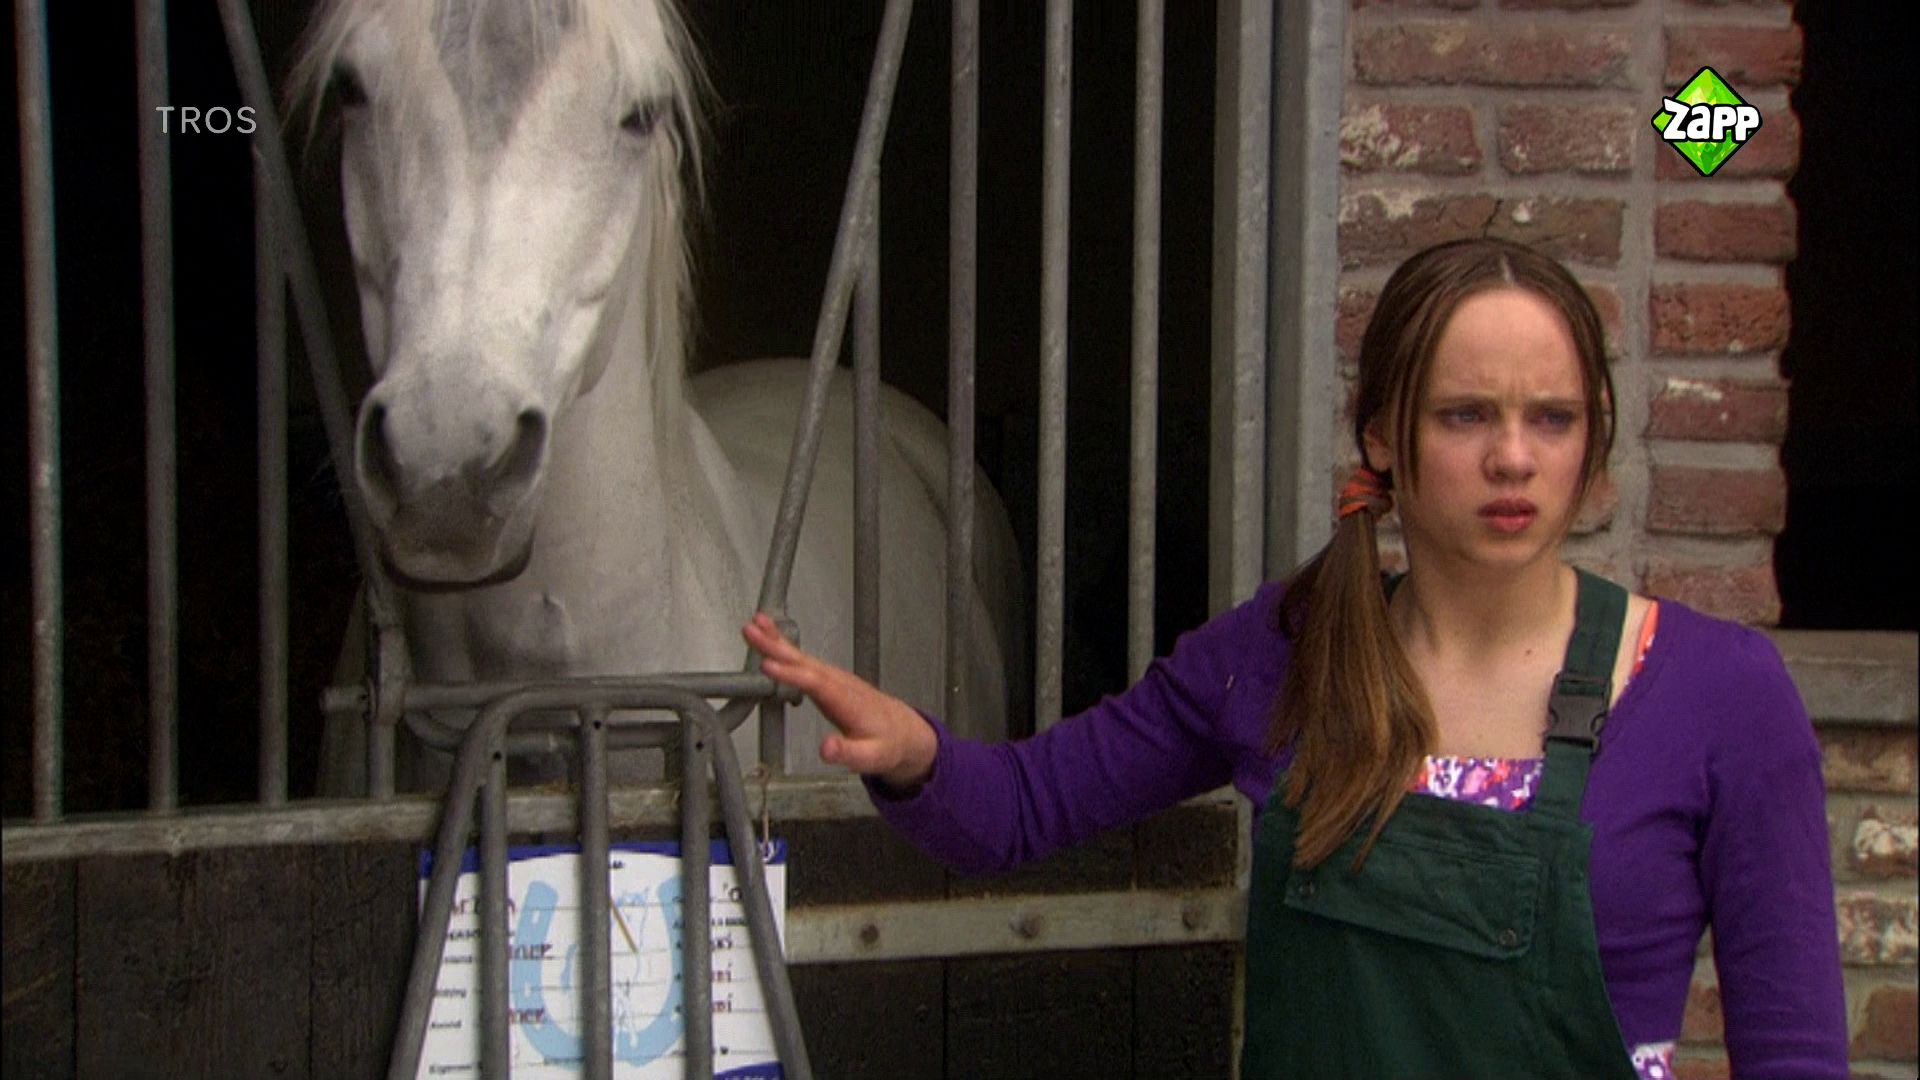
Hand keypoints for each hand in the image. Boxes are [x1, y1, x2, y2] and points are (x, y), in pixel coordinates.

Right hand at [742, 612, 937, 790]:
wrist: (901, 731)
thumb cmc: (885, 743)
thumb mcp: (870, 757)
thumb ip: (848, 753)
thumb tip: (826, 749)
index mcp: (847, 700)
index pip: (816, 683)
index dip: (791, 674)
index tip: (767, 666)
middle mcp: (838, 683)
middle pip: (804, 661)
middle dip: (777, 646)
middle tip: (751, 631)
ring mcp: (833, 677)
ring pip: (801, 655)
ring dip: (776, 640)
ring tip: (753, 625)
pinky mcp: (826, 677)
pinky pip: (801, 658)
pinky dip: (783, 645)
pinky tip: (768, 637)